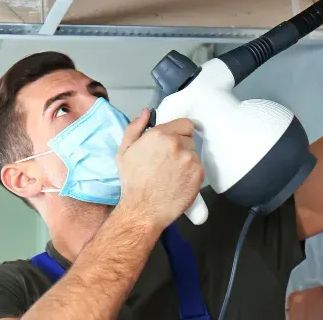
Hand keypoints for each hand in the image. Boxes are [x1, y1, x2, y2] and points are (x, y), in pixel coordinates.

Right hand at [115, 110, 203, 231]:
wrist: (142, 210)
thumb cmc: (132, 181)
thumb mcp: (124, 151)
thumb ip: (135, 127)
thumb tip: (146, 112)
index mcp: (160, 134)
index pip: (184, 124)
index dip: (178, 133)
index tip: (172, 143)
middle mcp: (177, 144)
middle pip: (189, 139)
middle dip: (181, 147)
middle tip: (168, 162)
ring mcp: (190, 159)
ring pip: (194, 154)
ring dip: (186, 161)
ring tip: (172, 174)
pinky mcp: (198, 174)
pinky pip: (198, 168)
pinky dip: (191, 174)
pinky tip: (178, 182)